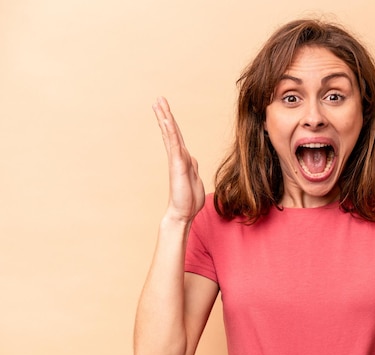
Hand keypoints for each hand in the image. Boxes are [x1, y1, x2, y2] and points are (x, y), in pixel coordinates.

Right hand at [152, 97, 204, 222]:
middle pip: (171, 131)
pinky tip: (166, 119)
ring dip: (165, 117)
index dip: (172, 123)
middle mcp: (179, 156)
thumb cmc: (189, 200)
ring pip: (171, 134)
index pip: (177, 137)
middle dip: (165, 114)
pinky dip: (170, 131)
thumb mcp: (194, 179)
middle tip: (159, 99)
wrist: (183, 213)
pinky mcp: (177, 164)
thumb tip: (191, 159)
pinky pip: (173, 143)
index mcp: (184, 158)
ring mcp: (177, 159)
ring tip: (158, 103)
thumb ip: (192, 167)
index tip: (166, 111)